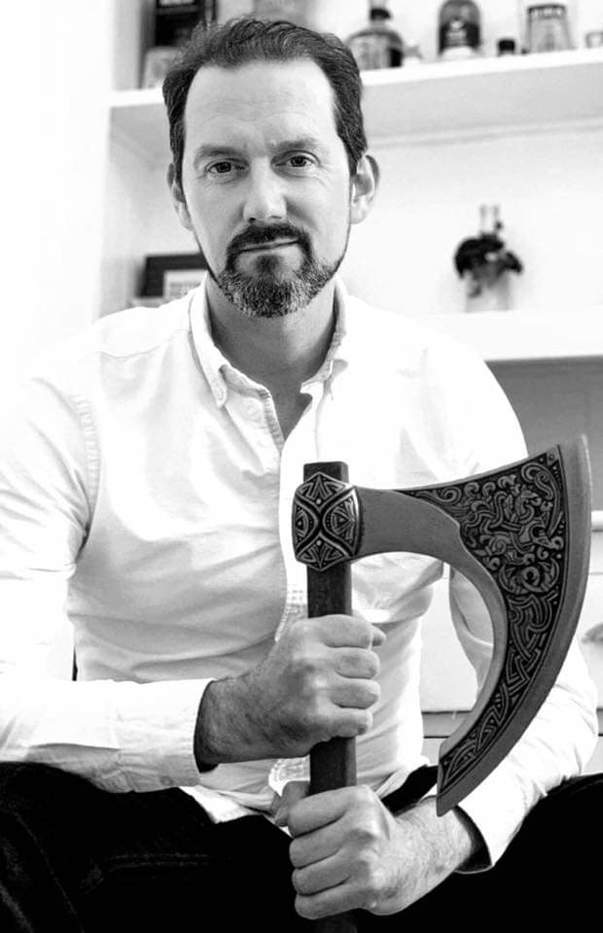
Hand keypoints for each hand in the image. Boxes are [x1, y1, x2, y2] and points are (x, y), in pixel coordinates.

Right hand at [194, 616, 384, 765]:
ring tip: (337, 703)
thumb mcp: (299, 641)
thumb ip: (336, 629)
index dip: (366, 645)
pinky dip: (354, 725)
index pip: (362, 632)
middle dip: (362, 676)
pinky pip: (362, 720)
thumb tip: (377, 633)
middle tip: (341, 684)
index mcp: (306, 633)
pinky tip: (336, 721)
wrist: (247, 716)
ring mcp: (314, 689)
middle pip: (371, 663)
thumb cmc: (281, 679)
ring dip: (359, 702)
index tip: (357, 655)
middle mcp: (309, 658)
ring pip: (370, 692)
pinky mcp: (318, 720)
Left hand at [277, 782, 479, 918]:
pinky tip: (323, 894)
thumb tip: (279, 817)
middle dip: (303, 857)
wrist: (411, 857)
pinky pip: (313, 904)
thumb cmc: (368, 828)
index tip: (313, 830)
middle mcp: (362, 827)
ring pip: (302, 879)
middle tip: (323, 855)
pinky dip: (309, 904)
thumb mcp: (342, 800)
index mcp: (355, 799)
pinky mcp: (366, 890)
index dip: (298, 827)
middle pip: (297, 851)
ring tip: (325, 873)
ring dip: (307, 881)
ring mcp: (365, 860)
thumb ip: (301, 797)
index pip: (297, 817)